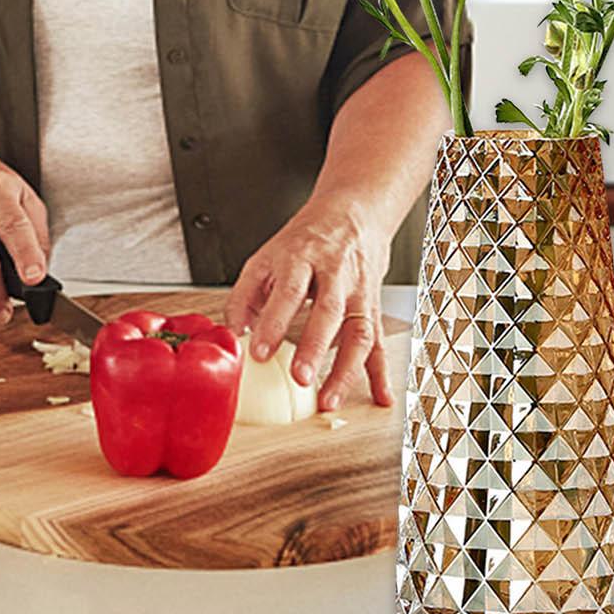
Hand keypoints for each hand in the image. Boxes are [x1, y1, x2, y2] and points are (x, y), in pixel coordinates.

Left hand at [223, 199, 393, 411]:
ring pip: (358, 331)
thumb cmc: (305, 242)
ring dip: (346, 370)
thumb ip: (245, 295)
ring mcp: (358, 291)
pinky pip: (378, 341)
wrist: (351, 214)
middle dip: (315, 347)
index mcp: (301, 257)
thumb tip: (231, 335)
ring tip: (329, 400)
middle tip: (300, 378)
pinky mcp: (373, 307)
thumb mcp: (267, 257)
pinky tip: (381, 397)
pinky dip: (381, 373)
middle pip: (327, 310)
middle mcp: (334, 273)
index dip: (273, 322)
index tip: (259, 353)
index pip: (288, 291)